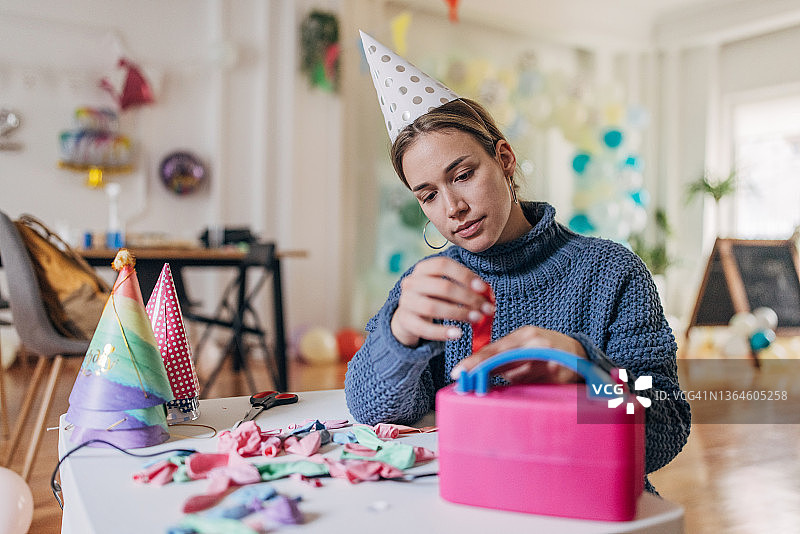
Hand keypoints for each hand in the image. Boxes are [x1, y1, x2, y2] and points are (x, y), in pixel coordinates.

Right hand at [390, 257, 494, 346]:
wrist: (408, 316)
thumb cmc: (434, 298)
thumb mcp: (446, 287)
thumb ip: (464, 287)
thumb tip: (487, 292)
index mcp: (423, 268)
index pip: (443, 265)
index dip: (464, 275)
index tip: (483, 288)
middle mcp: (411, 282)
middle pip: (442, 286)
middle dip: (468, 297)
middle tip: (486, 308)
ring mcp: (406, 302)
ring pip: (433, 307)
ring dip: (458, 313)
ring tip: (476, 319)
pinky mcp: (405, 321)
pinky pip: (424, 328)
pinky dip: (442, 332)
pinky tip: (458, 334)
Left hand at [451, 326, 586, 384]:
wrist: (582, 355)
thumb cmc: (547, 350)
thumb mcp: (526, 345)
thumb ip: (505, 355)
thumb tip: (478, 370)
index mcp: (525, 335)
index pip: (494, 348)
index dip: (474, 361)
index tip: (458, 372)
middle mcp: (536, 343)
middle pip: (502, 361)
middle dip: (484, 372)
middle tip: (470, 382)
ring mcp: (548, 359)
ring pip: (516, 377)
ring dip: (512, 381)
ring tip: (525, 376)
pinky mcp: (558, 375)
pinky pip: (532, 385)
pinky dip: (527, 387)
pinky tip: (535, 382)